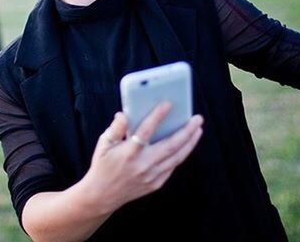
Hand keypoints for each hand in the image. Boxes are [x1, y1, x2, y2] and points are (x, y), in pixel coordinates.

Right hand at [82, 102, 203, 214]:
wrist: (102, 195)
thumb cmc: (103, 165)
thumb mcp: (103, 144)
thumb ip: (115, 128)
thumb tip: (124, 114)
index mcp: (128, 152)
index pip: (145, 130)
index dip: (157, 116)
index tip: (168, 103)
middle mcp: (142, 164)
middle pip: (170, 145)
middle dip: (187, 131)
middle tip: (197, 118)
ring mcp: (151, 176)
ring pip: (176, 157)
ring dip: (190, 143)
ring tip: (198, 129)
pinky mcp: (155, 184)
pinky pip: (172, 167)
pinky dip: (181, 155)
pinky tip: (186, 145)